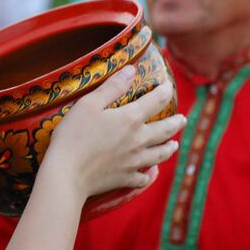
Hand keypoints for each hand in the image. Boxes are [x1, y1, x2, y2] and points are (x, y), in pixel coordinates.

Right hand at [44, 66, 184, 201]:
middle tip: (183, 119)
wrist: (67, 173)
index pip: (155, 101)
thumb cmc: (73, 135)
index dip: (164, 91)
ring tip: (174, 145)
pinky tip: (149, 172)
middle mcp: (138, 141)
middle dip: (176, 123)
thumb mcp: (89, 104)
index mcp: (130, 119)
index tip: (168, 86)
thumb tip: (132, 70)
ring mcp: (133, 162)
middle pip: (164, 130)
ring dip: (169, 148)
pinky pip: (144, 178)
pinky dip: (149, 174)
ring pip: (159, 155)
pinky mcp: (125, 178)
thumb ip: (112, 86)